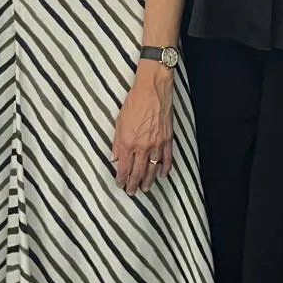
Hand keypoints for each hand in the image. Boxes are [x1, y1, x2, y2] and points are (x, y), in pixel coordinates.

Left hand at [111, 66, 173, 195]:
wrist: (153, 89)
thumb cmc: (134, 102)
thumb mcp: (119, 121)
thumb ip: (116, 142)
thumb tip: (114, 158)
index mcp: (127, 142)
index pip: (124, 167)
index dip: (122, 179)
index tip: (120, 184)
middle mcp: (142, 147)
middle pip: (138, 172)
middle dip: (134, 184)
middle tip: (132, 192)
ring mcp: (156, 145)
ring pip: (152, 170)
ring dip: (148, 181)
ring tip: (145, 189)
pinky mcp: (167, 140)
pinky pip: (167, 160)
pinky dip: (165, 169)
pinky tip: (162, 176)